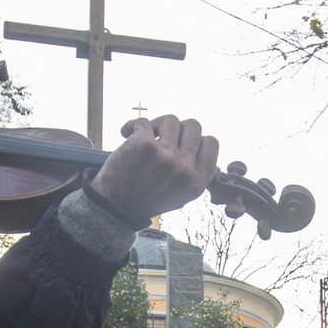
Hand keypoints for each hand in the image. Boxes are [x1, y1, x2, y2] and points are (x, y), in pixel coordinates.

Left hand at [86, 114, 219, 224]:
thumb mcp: (182, 194)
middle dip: (177, 129)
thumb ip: (194, 170)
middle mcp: (185, 169)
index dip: (197, 138)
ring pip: (171, 120)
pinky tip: (126, 132)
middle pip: (193, 126)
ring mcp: (166, 156)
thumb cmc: (147, 198)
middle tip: (163, 138)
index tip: (181, 143)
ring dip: (157, 125)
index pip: (211, 143)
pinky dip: (133, 125)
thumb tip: (199, 141)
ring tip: (147, 136)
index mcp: (197, 181)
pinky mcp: (145, 145)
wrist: (116, 207)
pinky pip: (144, 121)